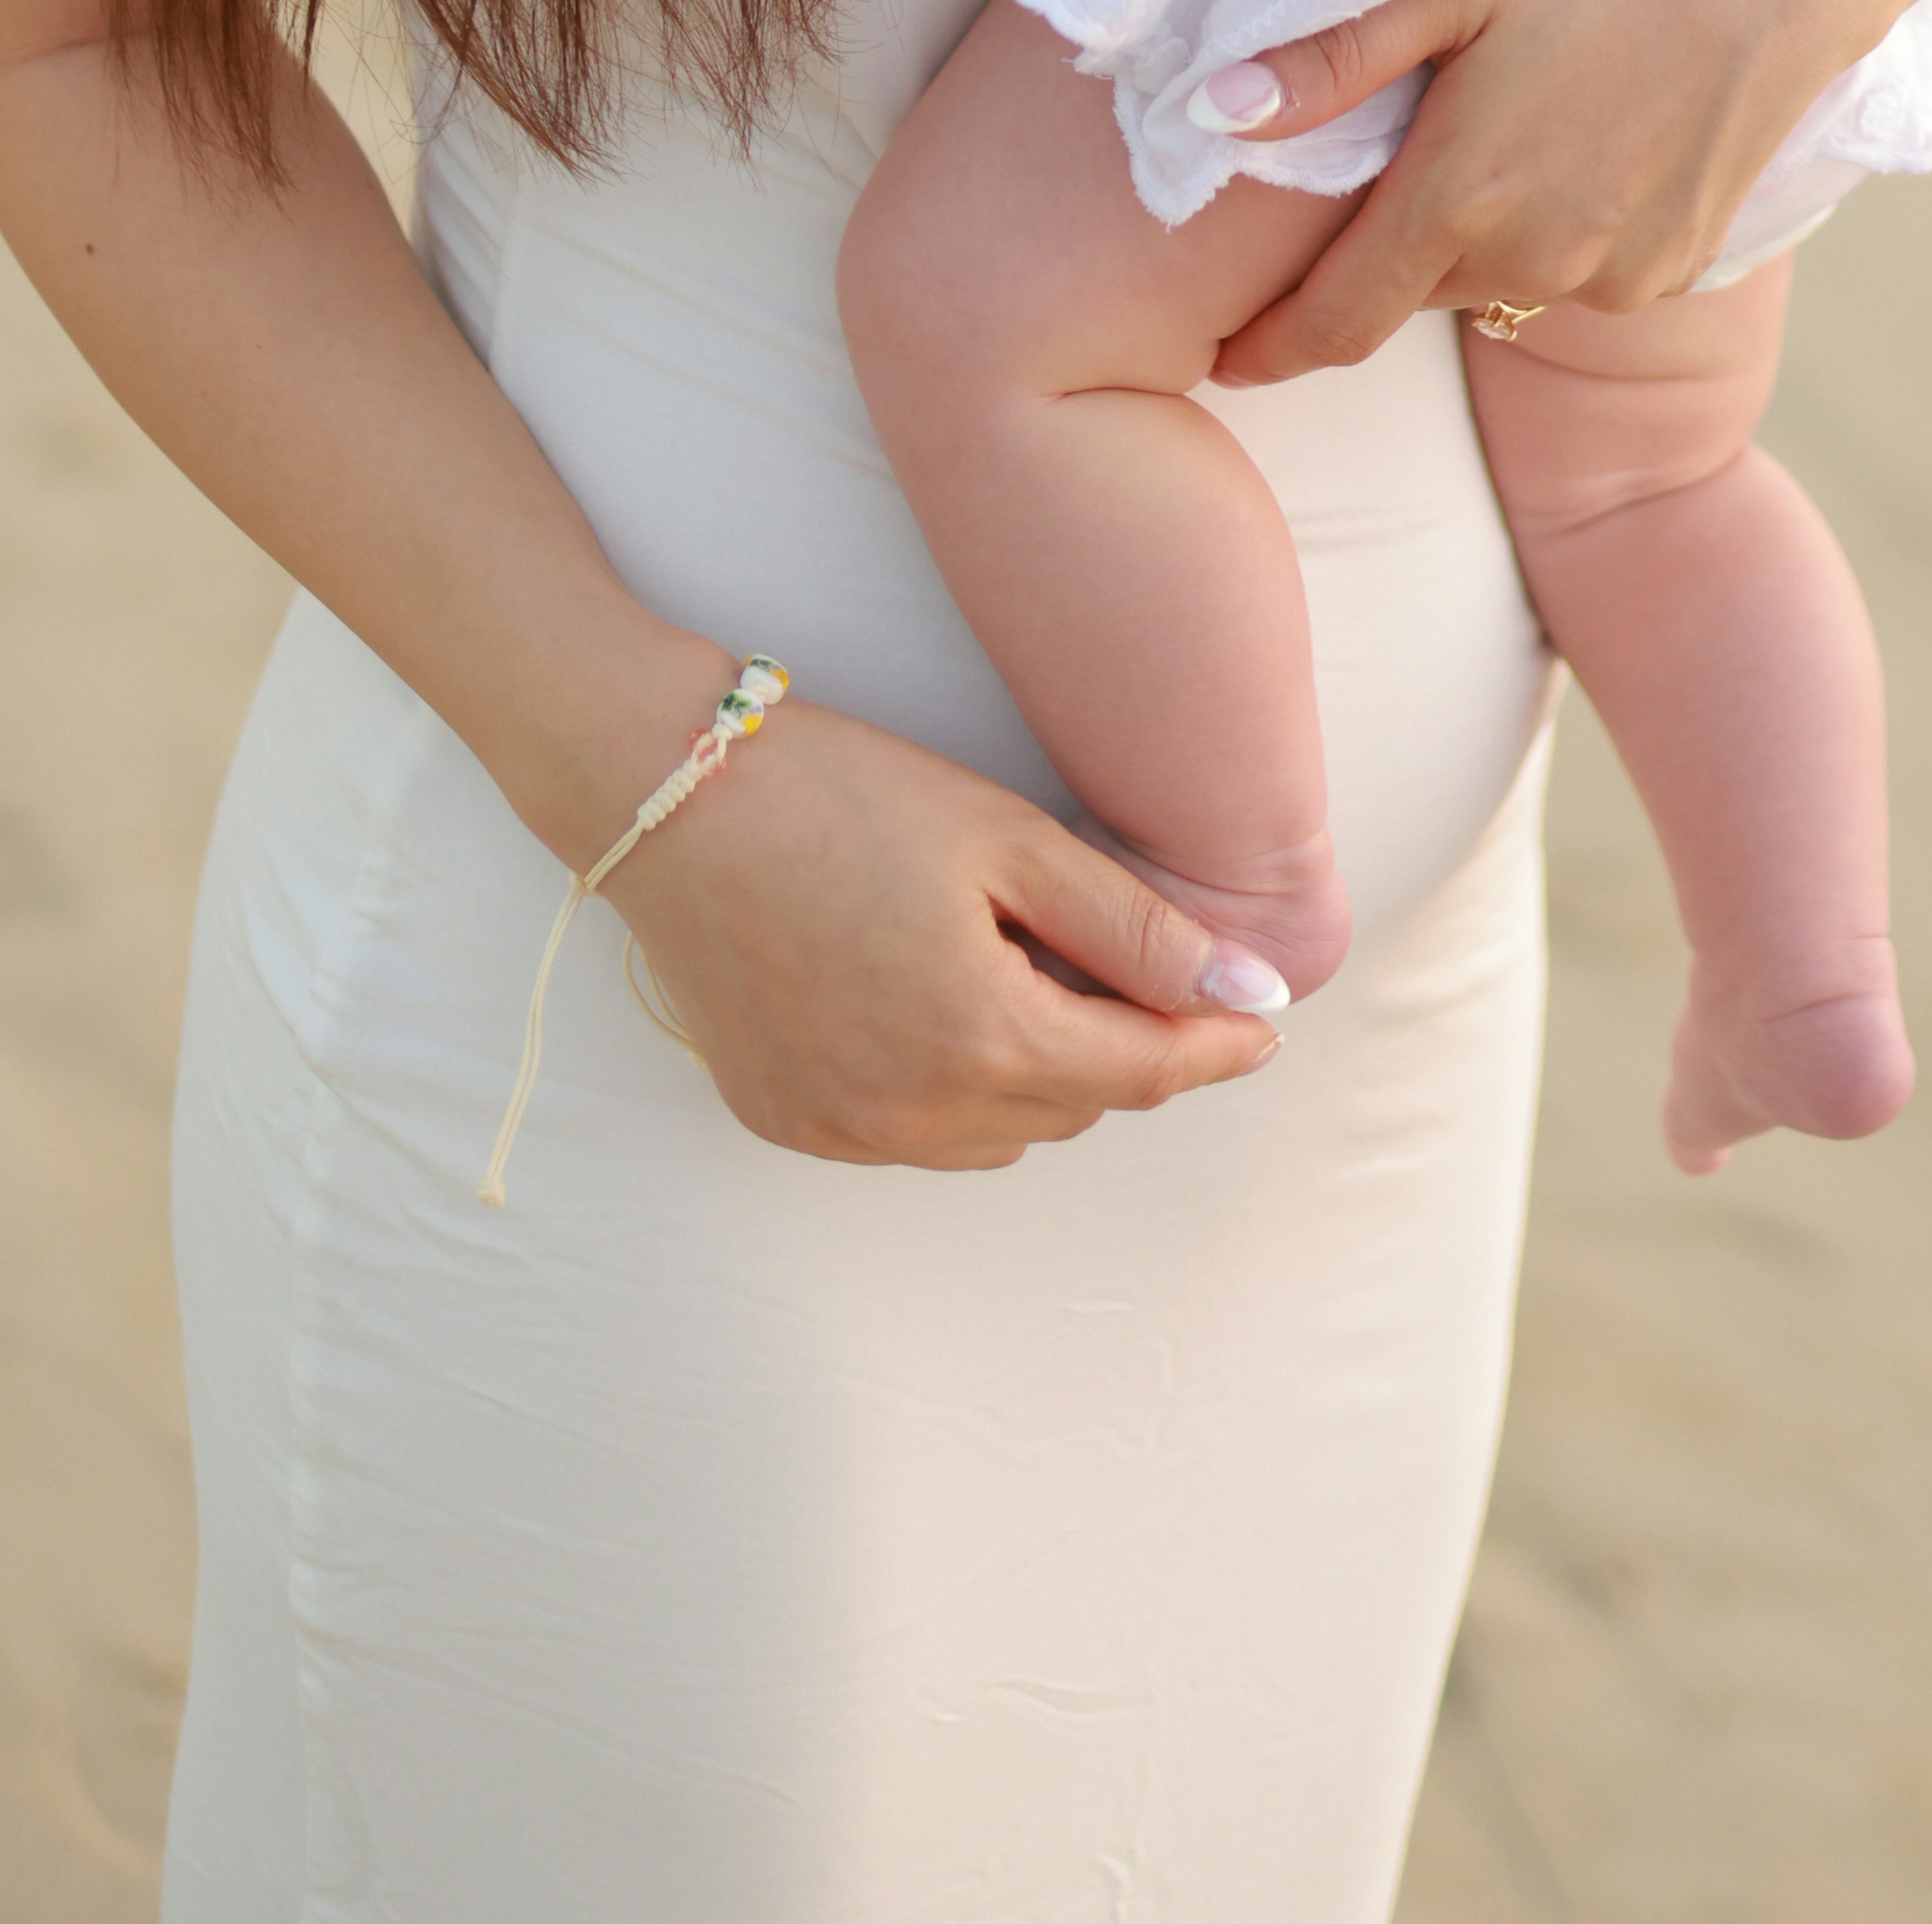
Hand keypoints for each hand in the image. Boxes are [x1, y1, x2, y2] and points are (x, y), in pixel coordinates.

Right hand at [605, 695, 1287, 1164]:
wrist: (670, 796)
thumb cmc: (845, 795)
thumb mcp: (1011, 840)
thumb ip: (1136, 930)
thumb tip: (1251, 993)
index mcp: (979, 1041)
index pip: (1141, 1074)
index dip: (1213, 1049)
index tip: (1261, 1026)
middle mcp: (910, 1115)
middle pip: (1073, 1108)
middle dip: (1120, 1046)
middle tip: (1129, 963)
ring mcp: (839, 1130)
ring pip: (996, 1135)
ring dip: (1037, 1075)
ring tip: (1025, 971)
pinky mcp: (784, 1121)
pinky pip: (912, 1136)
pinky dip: (952, 1089)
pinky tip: (938, 1001)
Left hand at [1198, 0, 1931, 382]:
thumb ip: (1335, 54)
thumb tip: (1212, 112)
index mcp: (1461, 197)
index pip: (1332, 323)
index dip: (1268, 350)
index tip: (1220, 362)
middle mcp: (1536, 259)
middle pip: (1414, 293)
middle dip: (1374, 261)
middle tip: (1360, 187)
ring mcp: (1616, 272)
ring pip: (1497, 281)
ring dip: (1469, 238)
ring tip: (1479, 140)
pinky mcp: (1678, 263)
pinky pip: (1580, 272)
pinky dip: (1551, 231)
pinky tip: (1570, 143)